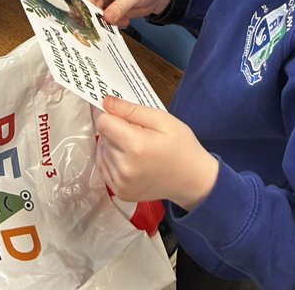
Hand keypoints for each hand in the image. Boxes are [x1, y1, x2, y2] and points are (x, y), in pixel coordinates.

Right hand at [82, 0, 174, 26]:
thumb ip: (119, 7)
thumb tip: (106, 18)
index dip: (88, 8)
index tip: (93, 21)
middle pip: (91, 7)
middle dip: (99, 18)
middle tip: (107, 26)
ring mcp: (109, 1)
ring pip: (99, 15)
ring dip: (108, 22)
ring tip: (121, 21)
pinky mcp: (115, 10)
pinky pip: (108, 20)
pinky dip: (114, 24)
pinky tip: (125, 21)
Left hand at [95, 97, 217, 210]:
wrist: (192, 180)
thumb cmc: (181, 146)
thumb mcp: (162, 120)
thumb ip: (131, 110)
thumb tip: (106, 102)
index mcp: (136, 146)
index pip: (103, 123)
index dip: (108, 113)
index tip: (118, 111)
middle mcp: (124, 167)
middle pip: (103, 137)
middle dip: (114, 128)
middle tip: (136, 130)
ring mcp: (121, 183)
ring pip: (102, 152)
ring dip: (112, 144)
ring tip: (134, 145)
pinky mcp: (120, 192)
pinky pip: (104, 168)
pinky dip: (111, 159)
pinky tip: (128, 157)